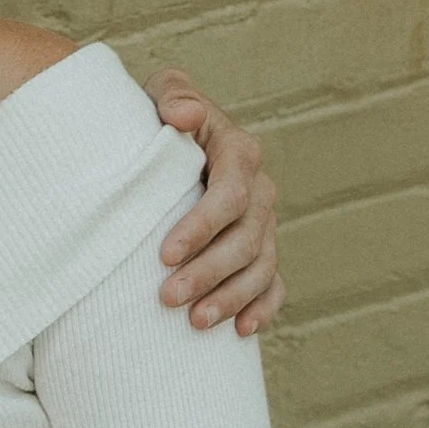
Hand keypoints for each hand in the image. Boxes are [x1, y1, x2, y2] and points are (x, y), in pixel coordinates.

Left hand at [150, 72, 283, 333]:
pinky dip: (262, 308)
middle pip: (245, 238)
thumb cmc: (155, 120)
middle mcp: (258, 190)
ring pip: (260, 267)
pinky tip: (240, 331)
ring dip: (231, 298)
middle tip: (167, 298)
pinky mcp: (260, 251)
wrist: (160, 147)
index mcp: (237, 152)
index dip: (202, 227)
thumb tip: (185, 115)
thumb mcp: (158, 96)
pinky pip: (272, 284)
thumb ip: (172, 96)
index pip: (230, 194)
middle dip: (209, 272)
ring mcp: (263, 224)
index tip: (165, 255)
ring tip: (195, 323)